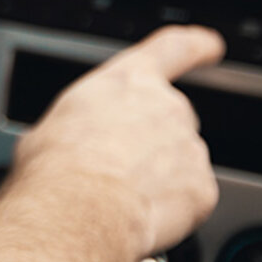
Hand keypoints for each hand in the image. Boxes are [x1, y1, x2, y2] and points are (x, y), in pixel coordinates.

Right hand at [11, 26, 223, 261]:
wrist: (77, 210)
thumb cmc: (57, 167)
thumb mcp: (51, 126)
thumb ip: (81, 123)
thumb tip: (72, 143)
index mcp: (128, 81)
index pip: (172, 49)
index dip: (195, 45)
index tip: (210, 45)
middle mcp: (166, 107)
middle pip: (171, 120)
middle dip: (152, 144)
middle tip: (117, 170)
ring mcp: (189, 148)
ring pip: (180, 164)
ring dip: (158, 180)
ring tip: (120, 199)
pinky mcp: (202, 189)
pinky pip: (191, 199)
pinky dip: (172, 210)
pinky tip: (139, 216)